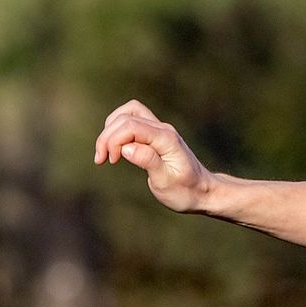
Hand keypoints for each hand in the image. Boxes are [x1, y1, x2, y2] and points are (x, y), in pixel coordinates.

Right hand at [94, 100, 213, 211]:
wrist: (204, 192)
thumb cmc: (186, 192)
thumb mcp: (166, 182)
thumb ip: (148, 161)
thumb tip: (127, 147)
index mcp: (166, 139)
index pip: (130, 126)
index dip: (113, 140)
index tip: (109, 161)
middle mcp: (163, 129)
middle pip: (124, 118)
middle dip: (107, 137)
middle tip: (101, 160)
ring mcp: (160, 129)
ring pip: (127, 114)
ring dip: (111, 129)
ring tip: (107, 152)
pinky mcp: (155, 134)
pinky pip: (132, 120)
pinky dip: (118, 129)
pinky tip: (115, 147)